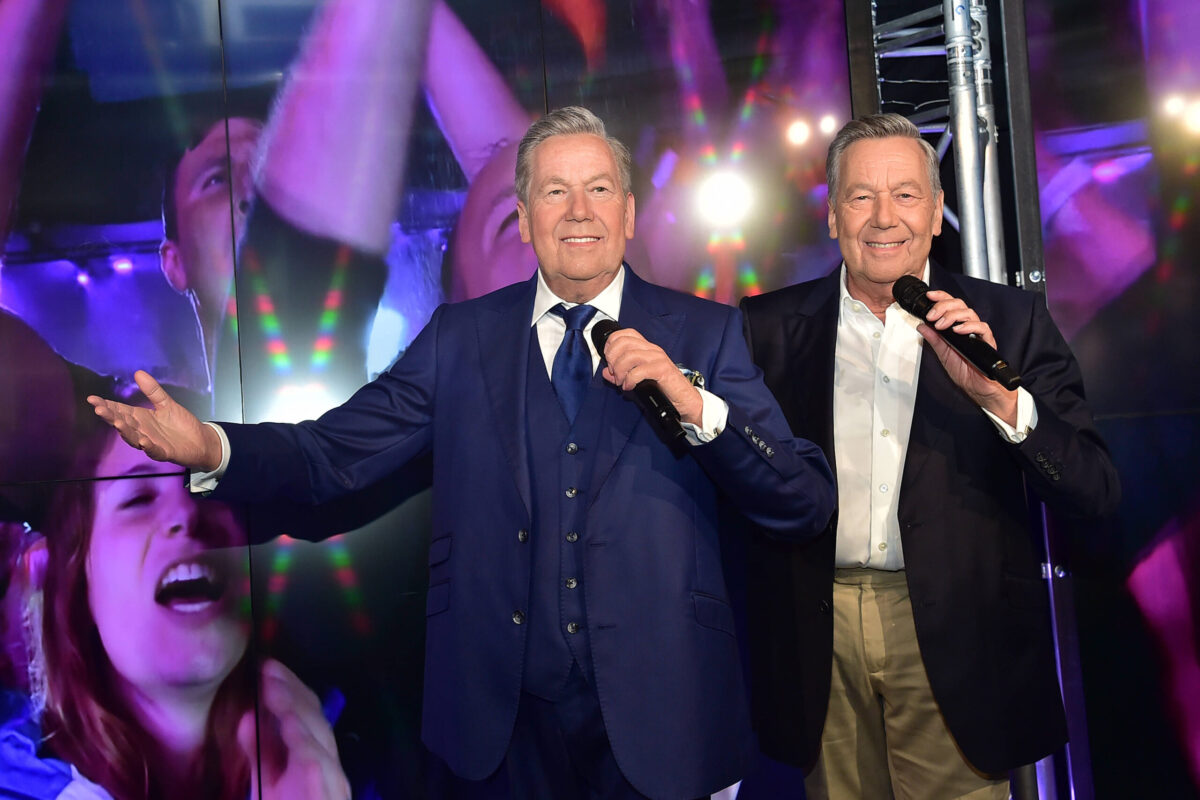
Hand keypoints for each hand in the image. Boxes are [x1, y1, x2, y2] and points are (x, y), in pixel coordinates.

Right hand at [86, 370, 221, 470]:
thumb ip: (153, 391)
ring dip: (126, 431)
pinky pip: (154, 451)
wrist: (202, 441)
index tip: (92, 399)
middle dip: (111, 417)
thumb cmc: (181, 424)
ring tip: (118, 423)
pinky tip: (143, 441)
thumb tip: (138, 373)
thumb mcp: (166, 403)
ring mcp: (152, 443)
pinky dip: (148, 447)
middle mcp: (142, 431)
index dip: (106, 405)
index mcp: (141, 418)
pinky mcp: (165, 452)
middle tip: (99, 409)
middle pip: (123, 424)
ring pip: (134, 438)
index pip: (120, 410)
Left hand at [238, 659, 350, 799]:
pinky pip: (317, 763)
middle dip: (292, 691)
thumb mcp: (269, 783)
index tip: (267, 667)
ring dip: (297, 710)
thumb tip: (247, 716)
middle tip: (269, 670)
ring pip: (320, 736)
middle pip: (316, 718)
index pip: (308, 714)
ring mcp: (331, 781)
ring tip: (274, 689)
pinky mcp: (327, 793)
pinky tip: (290, 724)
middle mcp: (328, 766)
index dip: (290, 687)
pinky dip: (305, 741)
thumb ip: (261, 752)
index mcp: (314, 758)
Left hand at [599, 328, 701, 424]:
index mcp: (647, 348)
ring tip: (621, 381)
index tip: (609, 360)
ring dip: (620, 370)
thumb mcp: (638, 379)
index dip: (611, 344)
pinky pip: (639, 371)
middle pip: (624, 342)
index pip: (625, 334)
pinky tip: (629, 386)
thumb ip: (621, 374)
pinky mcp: (662, 370)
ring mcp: (658, 358)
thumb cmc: (664, 388)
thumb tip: (605, 372)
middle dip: (612, 358)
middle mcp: (652, 349)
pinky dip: (629, 380)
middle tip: (614, 372)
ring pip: (630, 355)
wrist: (684, 399)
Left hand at [916, 290, 1017, 425]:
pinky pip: (982, 328)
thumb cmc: (965, 372)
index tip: (929, 296)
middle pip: (960, 305)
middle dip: (943, 306)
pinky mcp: (987, 342)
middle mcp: (969, 328)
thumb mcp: (943, 354)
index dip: (941, 297)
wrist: (978, 388)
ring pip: (969, 313)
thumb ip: (934, 339)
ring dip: (953, 316)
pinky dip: (969, 326)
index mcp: (958, 328)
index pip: (951, 306)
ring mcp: (978, 334)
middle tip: (932, 316)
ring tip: (942, 324)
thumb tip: (921, 325)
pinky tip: (958, 330)